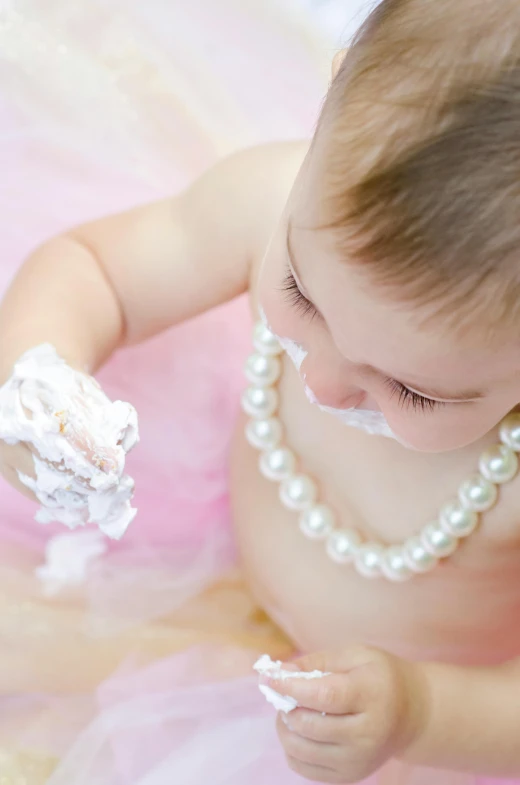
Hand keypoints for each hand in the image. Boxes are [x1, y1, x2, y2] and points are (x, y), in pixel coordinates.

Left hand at [270, 646, 428, 782]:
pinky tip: (300, 730)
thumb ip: (317, 661)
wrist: (411, 714)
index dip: (291, 687)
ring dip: (285, 727)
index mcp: (372, 696)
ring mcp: (359, 760)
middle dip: (286, 706)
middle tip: (284, 692)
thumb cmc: (379, 677)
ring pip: (301, 749)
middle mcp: (368, 734)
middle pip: (310, 725)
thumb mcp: (355, 656)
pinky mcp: (349, 776)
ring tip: (291, 710)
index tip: (269, 677)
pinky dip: (292, 747)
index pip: (324, 696)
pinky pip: (303, 768)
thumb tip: (279, 672)